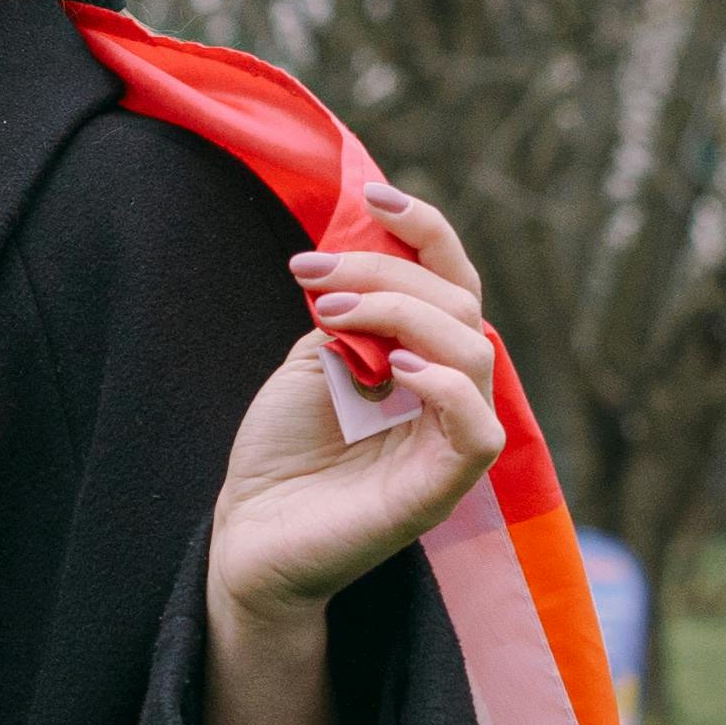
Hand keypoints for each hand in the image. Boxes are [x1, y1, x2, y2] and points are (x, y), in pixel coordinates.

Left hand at [202, 183, 508, 627]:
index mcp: (424, 358)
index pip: (453, 281)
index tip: (374, 192)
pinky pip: (477, 429)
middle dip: (387, 270)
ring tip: (335, 311)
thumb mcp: (313, 359)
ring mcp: (450, 442)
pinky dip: (444, 386)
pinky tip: (393, 368)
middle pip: (460, 304)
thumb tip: (372, 268)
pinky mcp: (441, 488)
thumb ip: (353, 312)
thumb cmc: (281, 450)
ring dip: (405, 313)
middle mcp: (448, 395)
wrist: (248, 532)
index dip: (426, 230)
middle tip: (310, 272)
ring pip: (474, 352)